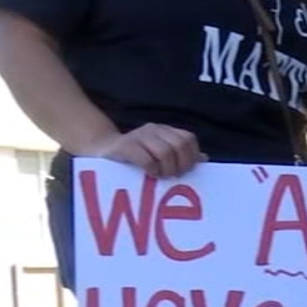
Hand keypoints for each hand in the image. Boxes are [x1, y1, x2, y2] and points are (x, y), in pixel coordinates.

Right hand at [90, 124, 205, 177]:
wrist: (102, 150)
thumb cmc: (135, 157)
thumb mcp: (160, 154)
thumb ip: (181, 156)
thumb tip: (204, 159)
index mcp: (165, 131)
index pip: (188, 139)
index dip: (191, 157)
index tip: (184, 171)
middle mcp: (154, 130)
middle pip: (179, 145)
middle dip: (180, 165)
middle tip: (172, 176)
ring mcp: (138, 136)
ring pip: (165, 152)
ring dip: (166, 169)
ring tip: (159, 176)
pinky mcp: (124, 146)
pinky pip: (146, 158)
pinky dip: (151, 169)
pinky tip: (149, 174)